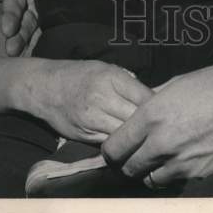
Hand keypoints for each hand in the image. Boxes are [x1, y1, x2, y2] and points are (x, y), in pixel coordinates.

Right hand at [1, 0, 70, 55]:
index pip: (13, 3)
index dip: (9, 16)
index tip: (7, 29)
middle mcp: (31, 3)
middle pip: (20, 23)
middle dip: (15, 37)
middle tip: (12, 51)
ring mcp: (45, 15)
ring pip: (32, 33)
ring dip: (26, 45)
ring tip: (22, 58)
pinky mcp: (60, 22)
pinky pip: (51, 36)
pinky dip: (47, 46)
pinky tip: (47, 58)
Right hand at [29, 60, 153, 143]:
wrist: (46, 88)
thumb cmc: (79, 74)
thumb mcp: (105, 68)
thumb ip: (127, 82)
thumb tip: (151, 96)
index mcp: (110, 78)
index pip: (144, 96)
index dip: (158, 106)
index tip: (166, 110)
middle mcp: (102, 99)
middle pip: (136, 118)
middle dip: (150, 124)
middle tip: (162, 127)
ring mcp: (92, 120)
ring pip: (124, 135)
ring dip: (137, 138)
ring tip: (148, 138)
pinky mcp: (85, 136)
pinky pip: (110, 144)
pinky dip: (121, 145)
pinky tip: (128, 143)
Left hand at [102, 53, 212, 185]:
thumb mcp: (178, 83)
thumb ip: (153, 101)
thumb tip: (139, 112)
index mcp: (153, 116)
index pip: (115, 147)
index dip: (111, 149)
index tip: (115, 146)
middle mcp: (163, 142)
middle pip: (129, 168)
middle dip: (127, 162)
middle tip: (133, 153)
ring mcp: (183, 161)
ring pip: (150, 179)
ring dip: (149, 170)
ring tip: (158, 156)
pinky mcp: (201, 172)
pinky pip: (176, 178)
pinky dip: (173, 172)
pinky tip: (182, 155)